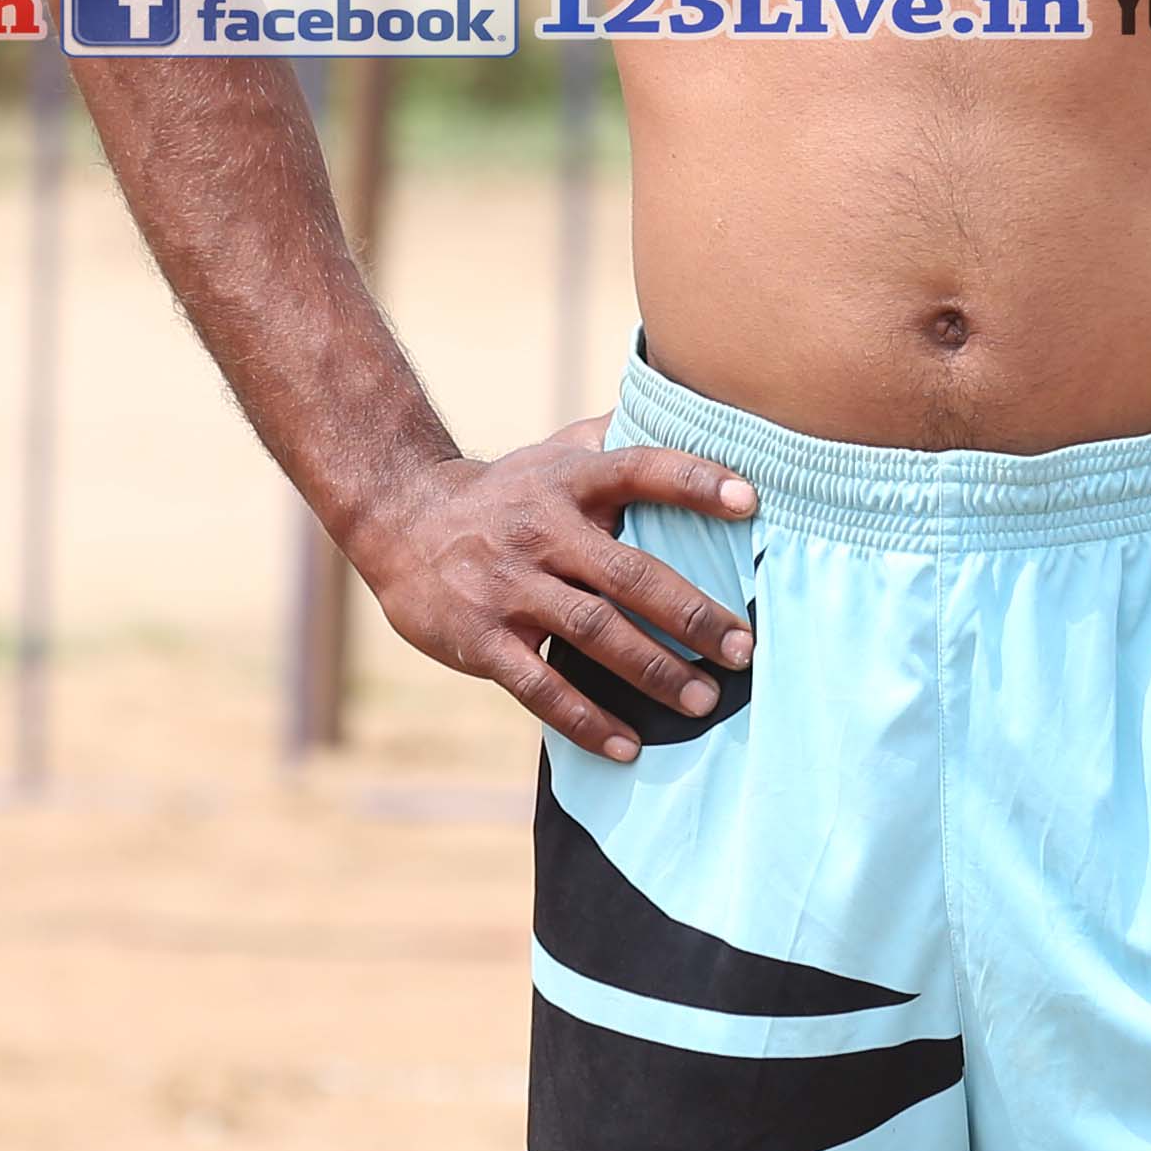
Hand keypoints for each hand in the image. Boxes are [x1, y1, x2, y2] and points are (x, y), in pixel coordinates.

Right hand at [349, 419, 760, 762]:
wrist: (401, 520)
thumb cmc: (504, 492)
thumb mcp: (552, 454)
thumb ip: (612, 437)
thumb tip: (680, 404)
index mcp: (567, 482)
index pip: (637, 469)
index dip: (693, 480)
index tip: (750, 502)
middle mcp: (542, 531)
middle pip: (627, 573)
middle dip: (691, 614)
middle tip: (742, 650)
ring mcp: (509, 587)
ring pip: (593, 632)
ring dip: (654, 671)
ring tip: (703, 701)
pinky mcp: (481, 639)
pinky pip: (540, 687)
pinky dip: (587, 721)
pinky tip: (628, 746)